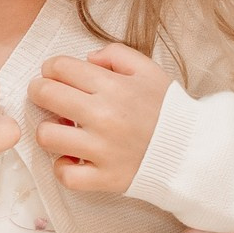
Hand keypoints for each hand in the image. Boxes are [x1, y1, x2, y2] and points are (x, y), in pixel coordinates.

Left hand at [30, 44, 172, 195]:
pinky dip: (63, 167)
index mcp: (113, 87)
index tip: (55, 74)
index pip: (59, 67)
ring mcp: (101, 150)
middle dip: (40, 91)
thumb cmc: (169, 110)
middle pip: (45, 95)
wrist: (193, 151)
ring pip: (46, 136)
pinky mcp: (103, 178)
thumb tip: (87, 59)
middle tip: (48, 96)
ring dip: (49, 130)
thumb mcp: (149, 70)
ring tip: (63, 129)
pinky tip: (73, 158)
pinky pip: (64, 175)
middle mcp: (103, 116)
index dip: (51, 68)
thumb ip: (116, 54)